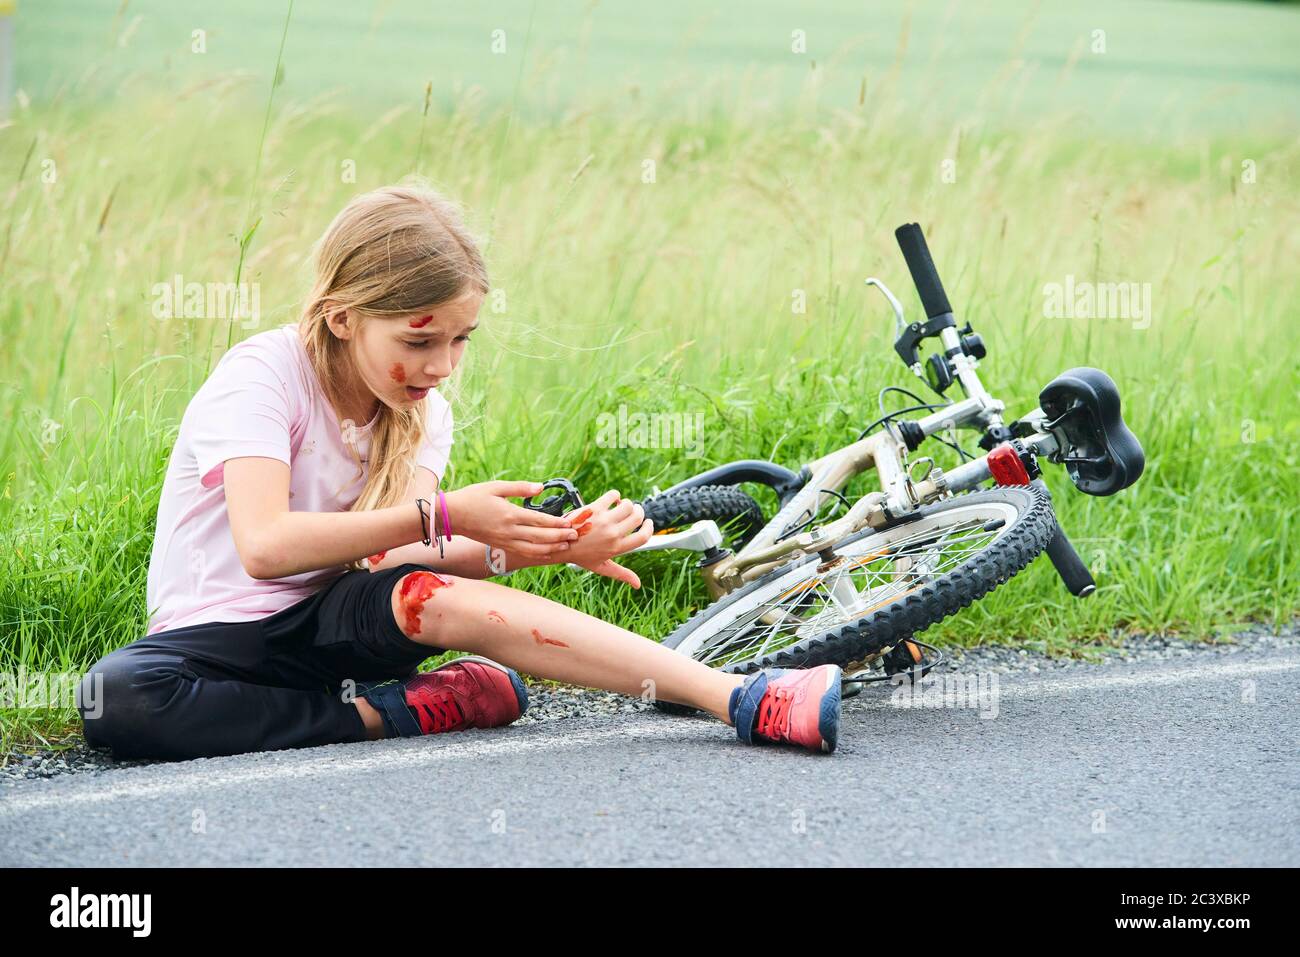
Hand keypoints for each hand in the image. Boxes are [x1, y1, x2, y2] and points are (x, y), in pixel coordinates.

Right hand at [444, 481, 578, 560]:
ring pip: (533, 549)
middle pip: (540, 537)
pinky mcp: (501, 545)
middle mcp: (509, 531)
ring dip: (551, 548)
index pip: (539, 521)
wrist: (452, 515)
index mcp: (509, 514)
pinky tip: (548, 553)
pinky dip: (538, 554)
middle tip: (575, 535)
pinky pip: (523, 553)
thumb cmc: (473, 497)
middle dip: (559, 537)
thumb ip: (519, 488)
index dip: (556, 523)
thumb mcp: (495, 487)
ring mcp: (505, 541)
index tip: (570, 522)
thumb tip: (540, 487)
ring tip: (565, 546)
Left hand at [561, 489, 653, 587]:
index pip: (644, 537)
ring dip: (627, 503)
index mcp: (617, 547)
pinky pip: (613, 495)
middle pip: (638, 517)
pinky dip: (615, 495)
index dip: (649, 527)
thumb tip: (638, 585)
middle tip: (634, 511)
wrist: (560, 544)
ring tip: (621, 506)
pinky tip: (611, 500)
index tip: (648, 522)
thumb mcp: (602, 567)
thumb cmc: (581, 556)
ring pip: (627, 504)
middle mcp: (612, 534)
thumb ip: (622, 574)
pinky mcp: (594, 508)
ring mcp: (604, 520)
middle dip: (639, 511)